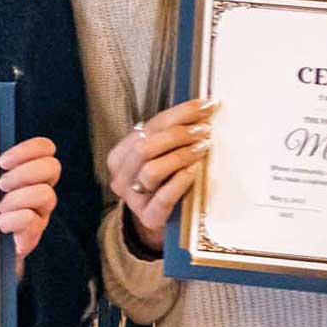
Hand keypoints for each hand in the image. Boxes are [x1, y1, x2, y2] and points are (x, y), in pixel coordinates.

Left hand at [0, 136, 64, 259]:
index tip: (2, 161)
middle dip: (24, 172)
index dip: (29, 149)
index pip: (45, 148)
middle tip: (1, 184)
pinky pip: (32, 221)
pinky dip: (13, 221)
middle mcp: (41, 191)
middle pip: (52, 167)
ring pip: (45, 194)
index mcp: (31, 173)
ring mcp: (41, 213)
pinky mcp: (33, 236)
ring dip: (17, 198)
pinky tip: (1, 225)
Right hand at [108, 98, 215, 255]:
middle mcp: (122, 176)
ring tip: (202, 148)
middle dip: (178, 134)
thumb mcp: (160, 157)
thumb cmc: (164, 182)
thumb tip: (201, 109)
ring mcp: (133, 199)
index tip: (205, 106)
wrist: (160, 220)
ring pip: (151, 170)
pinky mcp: (149, 217)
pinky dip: (180, 181)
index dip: (179, 113)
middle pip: (145, 147)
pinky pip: (163, 197)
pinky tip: (195, 171)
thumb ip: (170, 137)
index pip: (149, 126)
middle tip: (204, 129)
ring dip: (180, 156)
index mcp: (120, 156)